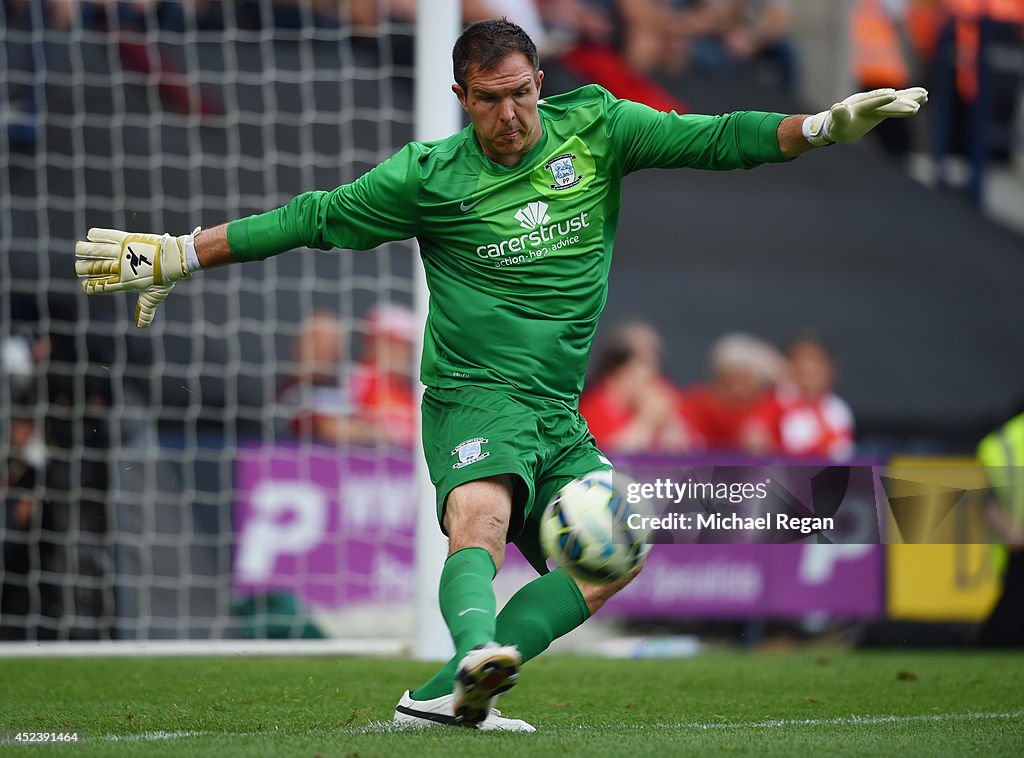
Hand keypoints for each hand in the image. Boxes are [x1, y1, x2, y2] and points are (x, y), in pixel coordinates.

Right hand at [75, 228, 192, 327]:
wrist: (174, 260)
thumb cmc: (165, 279)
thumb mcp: (153, 296)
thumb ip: (145, 310)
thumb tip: (141, 327)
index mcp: (126, 282)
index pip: (103, 286)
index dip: (91, 286)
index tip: (85, 286)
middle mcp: (121, 267)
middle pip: (96, 268)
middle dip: (84, 269)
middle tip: (78, 268)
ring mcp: (124, 252)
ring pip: (98, 251)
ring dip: (85, 250)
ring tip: (78, 249)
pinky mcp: (128, 239)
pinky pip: (108, 236)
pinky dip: (98, 235)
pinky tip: (90, 235)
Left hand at [804, 87, 927, 145]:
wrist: (839, 123)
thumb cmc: (837, 127)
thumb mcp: (836, 126)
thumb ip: (838, 117)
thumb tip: (837, 108)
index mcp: (858, 106)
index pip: (871, 102)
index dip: (881, 99)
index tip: (893, 95)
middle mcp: (870, 100)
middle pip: (887, 101)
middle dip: (901, 102)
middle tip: (917, 104)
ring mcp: (878, 101)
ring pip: (896, 99)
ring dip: (909, 97)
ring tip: (925, 95)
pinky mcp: (884, 105)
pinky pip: (898, 101)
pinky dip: (909, 98)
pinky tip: (924, 96)